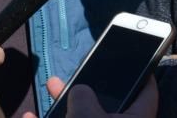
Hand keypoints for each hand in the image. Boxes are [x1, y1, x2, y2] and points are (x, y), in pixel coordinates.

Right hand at [21, 75, 158, 117]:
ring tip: (51, 87)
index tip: (139, 63)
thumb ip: (81, 96)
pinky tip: (29, 117)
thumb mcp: (86, 115)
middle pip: (110, 106)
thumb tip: (80, 93)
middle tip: (82, 71)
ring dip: (66, 108)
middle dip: (88, 89)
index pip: (147, 93)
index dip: (143, 76)